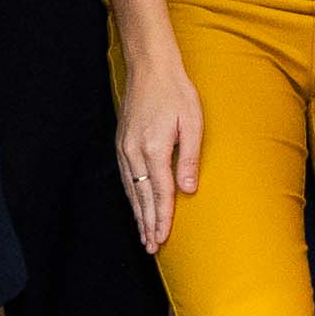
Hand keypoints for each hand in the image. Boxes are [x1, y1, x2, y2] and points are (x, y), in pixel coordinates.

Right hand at [112, 49, 202, 249]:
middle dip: (148, 223)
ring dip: (138, 214)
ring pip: (131, 190)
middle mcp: (134, 151)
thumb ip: (190, 158)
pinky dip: (130, 196)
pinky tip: (135, 206)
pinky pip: (125, 177)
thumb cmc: (176, 92)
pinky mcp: (121, 143)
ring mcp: (124, 148)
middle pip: (142, 196)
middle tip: (152, 248)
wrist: (149, 67)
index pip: (160, 193)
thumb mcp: (192, 122)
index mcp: (154, 148)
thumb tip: (188, 190)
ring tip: (143, 235)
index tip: (163, 239)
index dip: (162, 218)